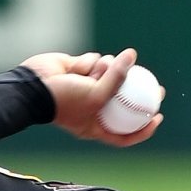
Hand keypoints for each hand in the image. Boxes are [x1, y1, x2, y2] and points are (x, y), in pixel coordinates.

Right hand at [20, 47, 163, 146]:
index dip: (143, 129)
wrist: (34, 87)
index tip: (157, 117)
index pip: (125, 134)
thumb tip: (132, 56)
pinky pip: (96, 61)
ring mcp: (87, 88)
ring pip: (110, 74)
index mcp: (97, 126)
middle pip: (123, 101)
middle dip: (139, 93)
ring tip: (96, 71)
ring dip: (108, 69)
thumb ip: (117, 79)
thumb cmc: (64, 101)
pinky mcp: (80, 70)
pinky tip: (79, 66)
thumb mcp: (96, 96)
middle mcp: (93, 108)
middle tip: (156, 86)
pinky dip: (92, 61)